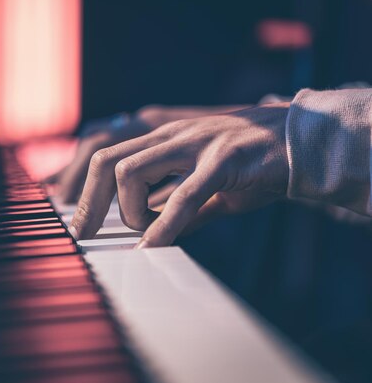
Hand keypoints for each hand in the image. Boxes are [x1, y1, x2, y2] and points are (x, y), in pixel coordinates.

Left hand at [68, 103, 289, 246]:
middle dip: (89, 201)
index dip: (84, 188)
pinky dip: (163, 226)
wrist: (303, 145)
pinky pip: (183, 195)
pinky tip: (153, 247)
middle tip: (84, 234)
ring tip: (145, 235)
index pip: (106, 154)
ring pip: (132, 173)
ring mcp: (196, 143)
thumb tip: (154, 236)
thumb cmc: (252, 166)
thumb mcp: (207, 186)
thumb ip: (178, 206)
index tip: (78, 220)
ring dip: (130, 213)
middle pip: (106, 160)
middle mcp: (172, 135)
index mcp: (163, 138)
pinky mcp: (224, 159)